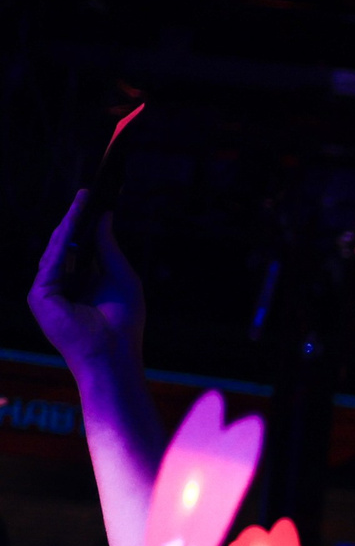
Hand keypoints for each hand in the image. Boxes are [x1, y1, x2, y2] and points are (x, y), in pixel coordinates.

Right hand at [28, 191, 145, 367]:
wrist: (114, 352)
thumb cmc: (123, 321)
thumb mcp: (121, 276)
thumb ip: (109, 247)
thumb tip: (104, 216)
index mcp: (81, 281)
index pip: (79, 246)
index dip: (85, 223)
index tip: (94, 198)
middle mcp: (62, 283)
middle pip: (66, 244)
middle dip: (76, 217)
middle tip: (87, 193)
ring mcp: (48, 290)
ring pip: (57, 248)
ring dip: (69, 224)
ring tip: (82, 201)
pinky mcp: (40, 296)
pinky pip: (51, 261)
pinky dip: (62, 242)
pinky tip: (73, 224)